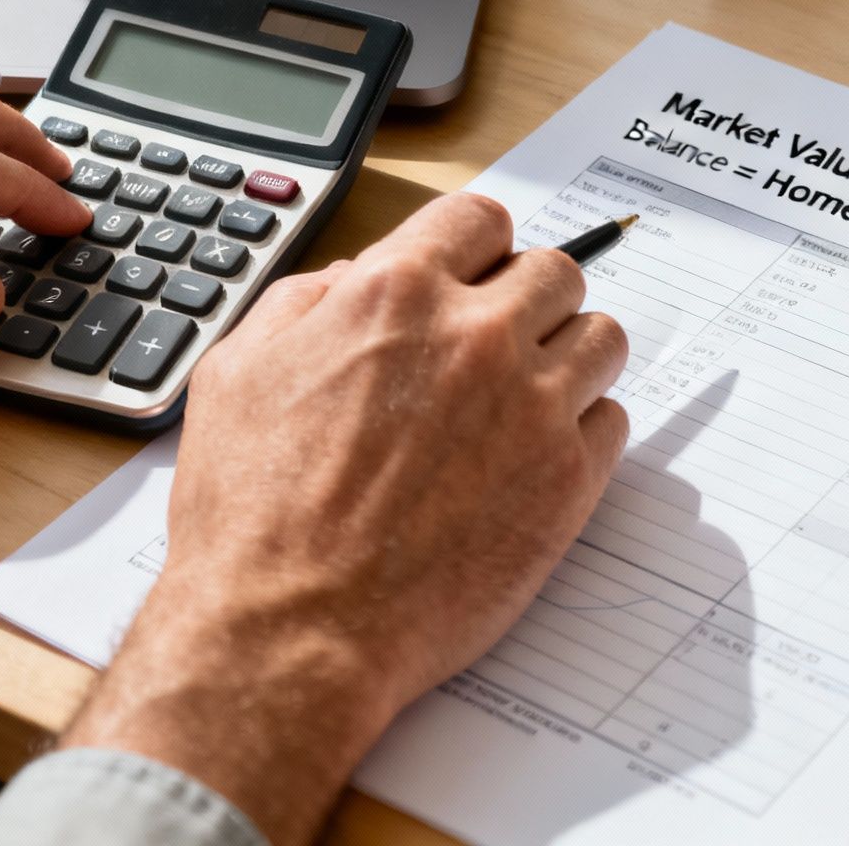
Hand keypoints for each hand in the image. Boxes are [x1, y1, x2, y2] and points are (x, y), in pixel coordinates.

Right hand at [60, 193, 629, 845]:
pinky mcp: (567, 480)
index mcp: (395, 294)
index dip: (476, 248)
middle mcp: (476, 336)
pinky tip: (534, 459)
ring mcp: (532, 407)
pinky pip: (612, 421)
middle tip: (499, 347)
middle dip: (529, 300)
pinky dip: (583, 431)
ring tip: (528, 399)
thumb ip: (302, 304)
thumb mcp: (236, 374)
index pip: (481, 218)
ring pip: (602, 339)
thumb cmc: (252, 515)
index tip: (472, 278)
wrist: (292, 629)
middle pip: (556, 272)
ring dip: (569, 357)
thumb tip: (350, 281)